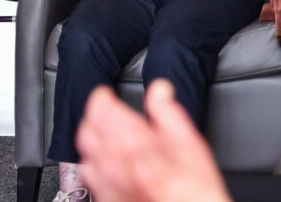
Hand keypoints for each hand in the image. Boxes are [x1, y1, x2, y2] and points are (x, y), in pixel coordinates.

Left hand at [77, 81, 230, 201]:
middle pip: (87, 133)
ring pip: (86, 157)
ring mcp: (108, 186)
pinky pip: (91, 181)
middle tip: (104, 112)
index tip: (106, 93)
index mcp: (133, 142)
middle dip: (93, 118)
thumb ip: (168, 111)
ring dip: (93, 143)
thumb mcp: (189, 141)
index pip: (101, 111)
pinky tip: (109, 166)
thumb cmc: (194, 188)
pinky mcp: (108, 201)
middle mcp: (114, 164)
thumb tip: (159, 89)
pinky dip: (96, 167)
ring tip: (105, 137)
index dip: (101, 98)